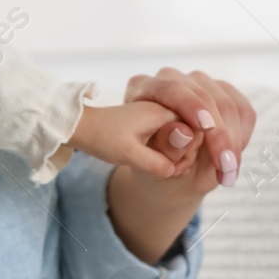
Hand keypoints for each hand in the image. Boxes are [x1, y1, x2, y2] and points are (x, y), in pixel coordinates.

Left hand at [69, 101, 195, 179]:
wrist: (81, 127)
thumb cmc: (101, 136)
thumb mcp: (128, 154)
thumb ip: (156, 162)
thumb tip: (176, 170)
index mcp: (161, 111)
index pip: (197, 128)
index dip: (192, 150)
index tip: (178, 167)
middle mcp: (165, 108)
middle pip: (195, 130)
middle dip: (188, 153)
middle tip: (174, 171)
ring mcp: (161, 113)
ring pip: (187, 134)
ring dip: (183, 154)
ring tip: (170, 170)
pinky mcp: (155, 120)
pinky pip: (176, 134)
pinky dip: (175, 150)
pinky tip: (167, 165)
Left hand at [122, 68, 255, 191]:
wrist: (164, 172)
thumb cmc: (148, 164)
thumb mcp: (147, 162)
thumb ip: (162, 146)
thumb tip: (183, 132)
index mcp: (142, 87)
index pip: (171, 89)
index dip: (190, 106)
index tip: (206, 128)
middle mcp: (171, 79)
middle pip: (205, 97)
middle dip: (218, 134)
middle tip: (224, 167)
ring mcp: (200, 84)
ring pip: (228, 105)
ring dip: (233, 141)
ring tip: (228, 172)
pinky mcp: (224, 93)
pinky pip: (243, 111)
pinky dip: (242, 137)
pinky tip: (233, 161)